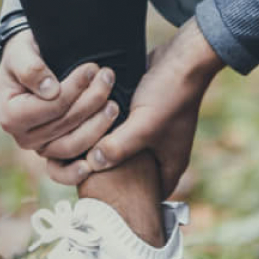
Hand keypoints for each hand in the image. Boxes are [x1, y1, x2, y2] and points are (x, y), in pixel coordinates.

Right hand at [0, 30, 120, 169]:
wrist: (28, 67)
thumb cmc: (23, 57)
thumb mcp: (20, 53)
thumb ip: (31, 69)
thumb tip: (50, 91)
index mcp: (11, 116)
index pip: (51, 107)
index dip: (74, 88)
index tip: (92, 68)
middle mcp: (23, 138)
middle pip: (65, 125)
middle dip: (91, 100)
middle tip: (107, 77)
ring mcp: (40, 148)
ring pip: (73, 144)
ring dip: (98, 125)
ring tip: (113, 103)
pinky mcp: (55, 153)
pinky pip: (68, 167)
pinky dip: (79, 170)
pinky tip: (97, 161)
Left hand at [82, 18, 223, 195]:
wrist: (180, 59)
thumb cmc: (169, 94)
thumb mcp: (144, 125)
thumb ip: (119, 146)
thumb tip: (92, 164)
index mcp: (170, 164)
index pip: (149, 195)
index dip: (127, 199)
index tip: (98, 195)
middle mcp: (161, 152)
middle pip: (131, 174)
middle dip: (110, 173)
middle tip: (81, 172)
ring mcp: (150, 134)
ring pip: (121, 150)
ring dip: (104, 149)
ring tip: (78, 152)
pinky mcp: (138, 116)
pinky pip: (118, 130)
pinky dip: (105, 130)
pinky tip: (84, 128)